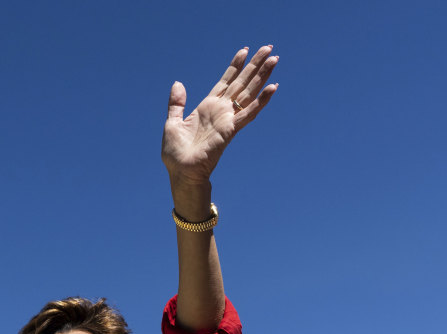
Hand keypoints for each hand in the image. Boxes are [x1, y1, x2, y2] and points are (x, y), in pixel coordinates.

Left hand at [162, 45, 278, 187]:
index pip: (225, 81)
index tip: (244, 50)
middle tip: (269, 48)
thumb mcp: (172, 122)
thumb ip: (177, 103)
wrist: (181, 173)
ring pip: (249, 93)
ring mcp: (228, 119)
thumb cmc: (176, 154)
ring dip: (262, 76)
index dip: (235, 66)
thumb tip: (178, 83)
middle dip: (255, 65)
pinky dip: (261, 101)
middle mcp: (221, 110)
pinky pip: (249, 113)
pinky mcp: (231, 129)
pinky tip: (272, 88)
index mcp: (207, 106)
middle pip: (242, 82)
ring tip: (274, 59)